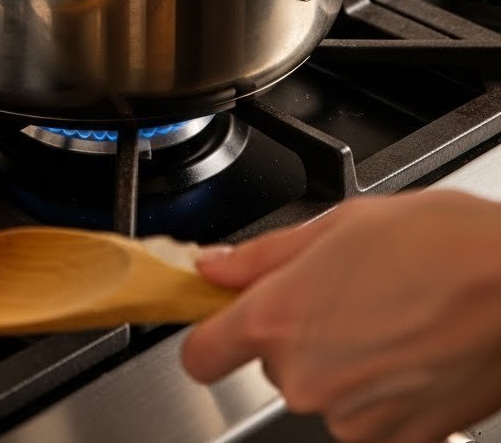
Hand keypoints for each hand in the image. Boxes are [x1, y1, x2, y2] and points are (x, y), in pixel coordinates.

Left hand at [183, 189, 500, 442]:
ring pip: (323, 389)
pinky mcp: (398, 442)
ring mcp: (353, 419)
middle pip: (274, 363)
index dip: (210, 333)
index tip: (223, 320)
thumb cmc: (443, 244)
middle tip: (350, 290)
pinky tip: (414, 349)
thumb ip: (266, 253)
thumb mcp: (342, 223)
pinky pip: (367, 417)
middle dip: (301, 330)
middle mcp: (307, 378)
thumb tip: (216, 267)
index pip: (201, 354)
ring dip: (345, 360)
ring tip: (393, 314)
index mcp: (281, 316)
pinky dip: (382, 390)